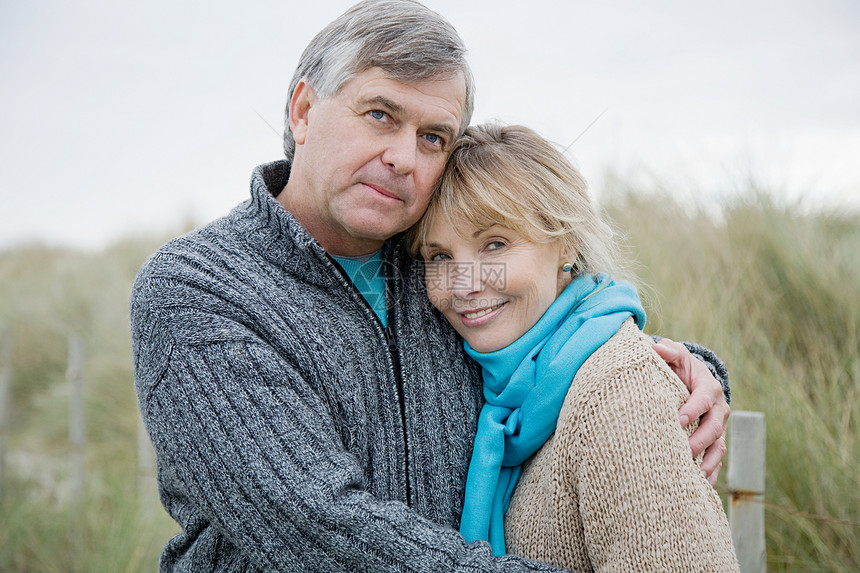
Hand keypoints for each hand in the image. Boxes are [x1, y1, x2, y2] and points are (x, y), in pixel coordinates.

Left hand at [652, 337, 729, 485]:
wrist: (690, 380)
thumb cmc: (678, 367)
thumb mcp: (675, 355)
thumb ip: (668, 351)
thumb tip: (657, 347)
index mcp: (709, 388)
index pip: (704, 399)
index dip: (693, 409)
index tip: (677, 420)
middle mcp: (718, 410)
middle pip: (714, 428)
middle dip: (699, 440)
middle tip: (683, 451)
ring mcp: (718, 428)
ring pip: (718, 448)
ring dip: (707, 462)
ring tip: (693, 475)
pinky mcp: (714, 443)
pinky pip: (716, 462)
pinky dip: (710, 474)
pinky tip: (698, 485)